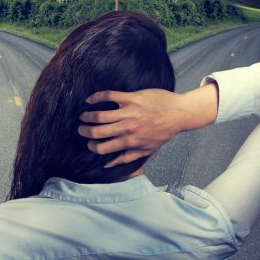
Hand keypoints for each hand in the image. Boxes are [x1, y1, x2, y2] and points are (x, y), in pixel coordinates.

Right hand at [78, 83, 218, 167]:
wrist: (178, 113)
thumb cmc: (163, 132)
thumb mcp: (147, 150)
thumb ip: (126, 157)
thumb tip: (108, 164)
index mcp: (130, 142)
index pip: (102, 148)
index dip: (91, 146)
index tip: (89, 142)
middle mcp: (127, 128)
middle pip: (97, 131)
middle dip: (84, 131)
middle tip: (81, 128)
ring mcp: (129, 112)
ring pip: (100, 115)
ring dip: (87, 116)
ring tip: (83, 115)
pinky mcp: (131, 97)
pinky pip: (109, 96)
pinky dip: (96, 97)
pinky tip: (90, 99)